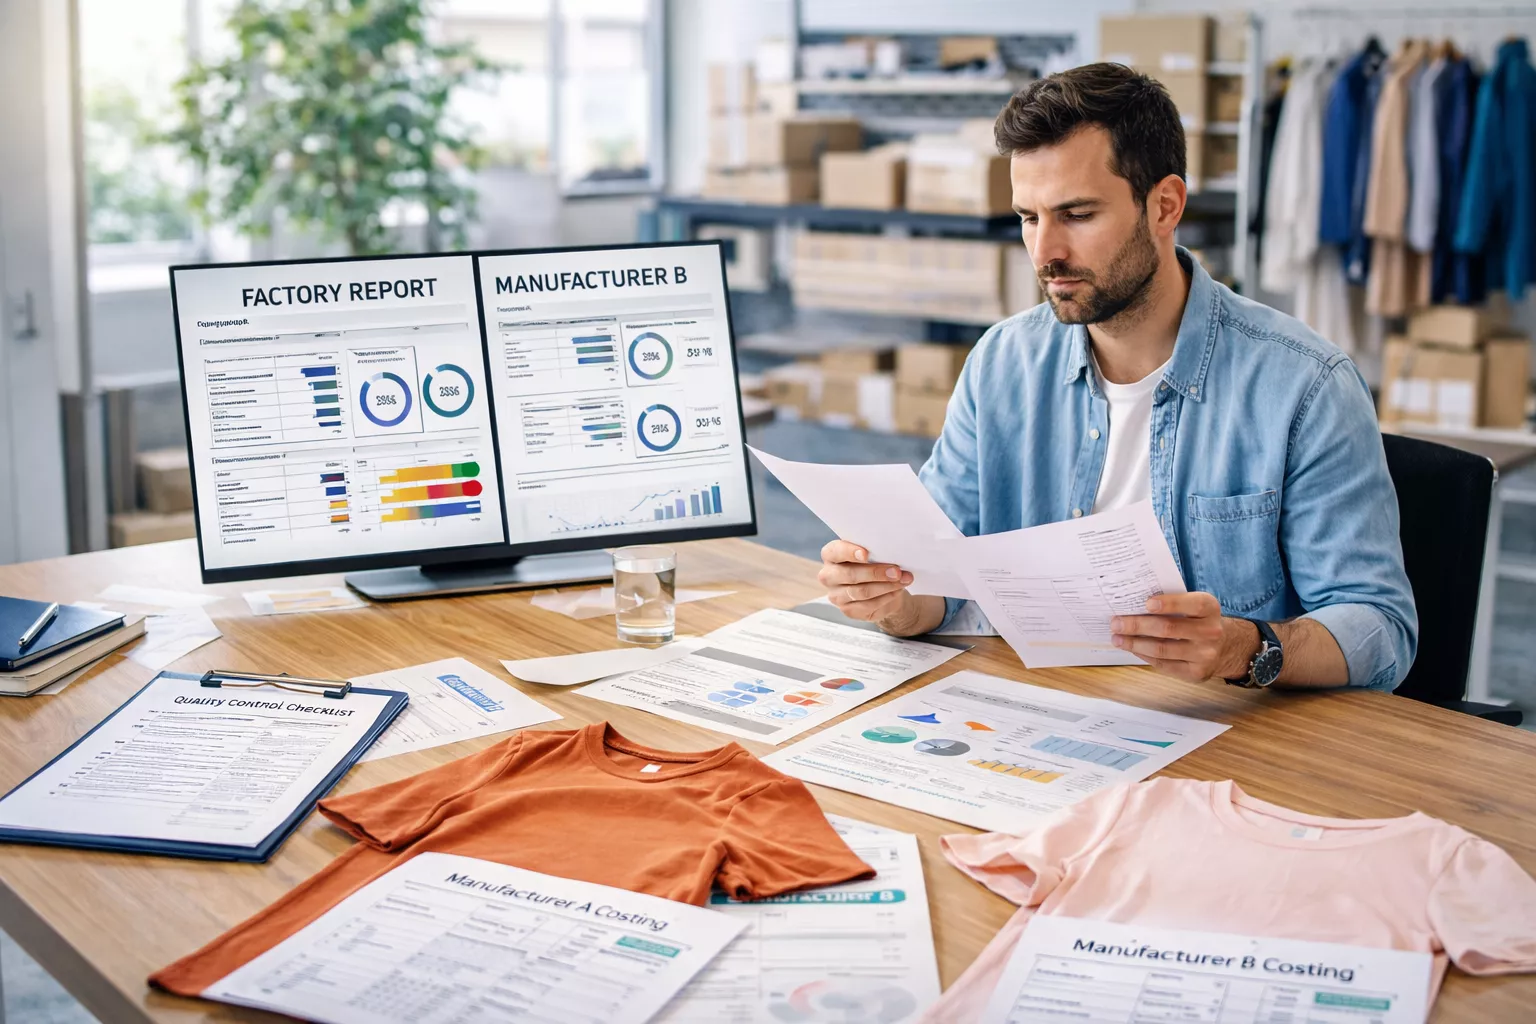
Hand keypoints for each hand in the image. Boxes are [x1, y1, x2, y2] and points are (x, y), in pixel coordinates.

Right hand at [817, 540, 934, 634]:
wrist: (881, 587)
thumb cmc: (874, 564)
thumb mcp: (873, 553)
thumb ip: (874, 551)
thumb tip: (890, 554)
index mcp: (831, 555)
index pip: (835, 552)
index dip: (849, 552)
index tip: (866, 554)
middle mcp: (829, 575)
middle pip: (850, 575)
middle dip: (876, 573)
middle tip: (896, 571)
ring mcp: (836, 595)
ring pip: (861, 592)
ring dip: (885, 586)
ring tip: (901, 581)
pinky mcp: (848, 610)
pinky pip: (868, 605)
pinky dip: (886, 597)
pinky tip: (896, 591)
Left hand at [1110, 592, 1256, 682]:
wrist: (1223, 647)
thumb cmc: (1197, 620)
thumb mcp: (1193, 605)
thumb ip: (1171, 602)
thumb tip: (1132, 603)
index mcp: (1209, 608)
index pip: (1190, 604)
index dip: (1169, 604)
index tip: (1146, 603)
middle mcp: (1210, 632)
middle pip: (1168, 628)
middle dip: (1137, 625)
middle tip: (1116, 623)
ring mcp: (1205, 655)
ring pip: (1162, 649)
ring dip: (1134, 644)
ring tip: (1117, 638)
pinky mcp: (1196, 673)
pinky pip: (1164, 664)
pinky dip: (1144, 655)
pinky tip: (1132, 649)